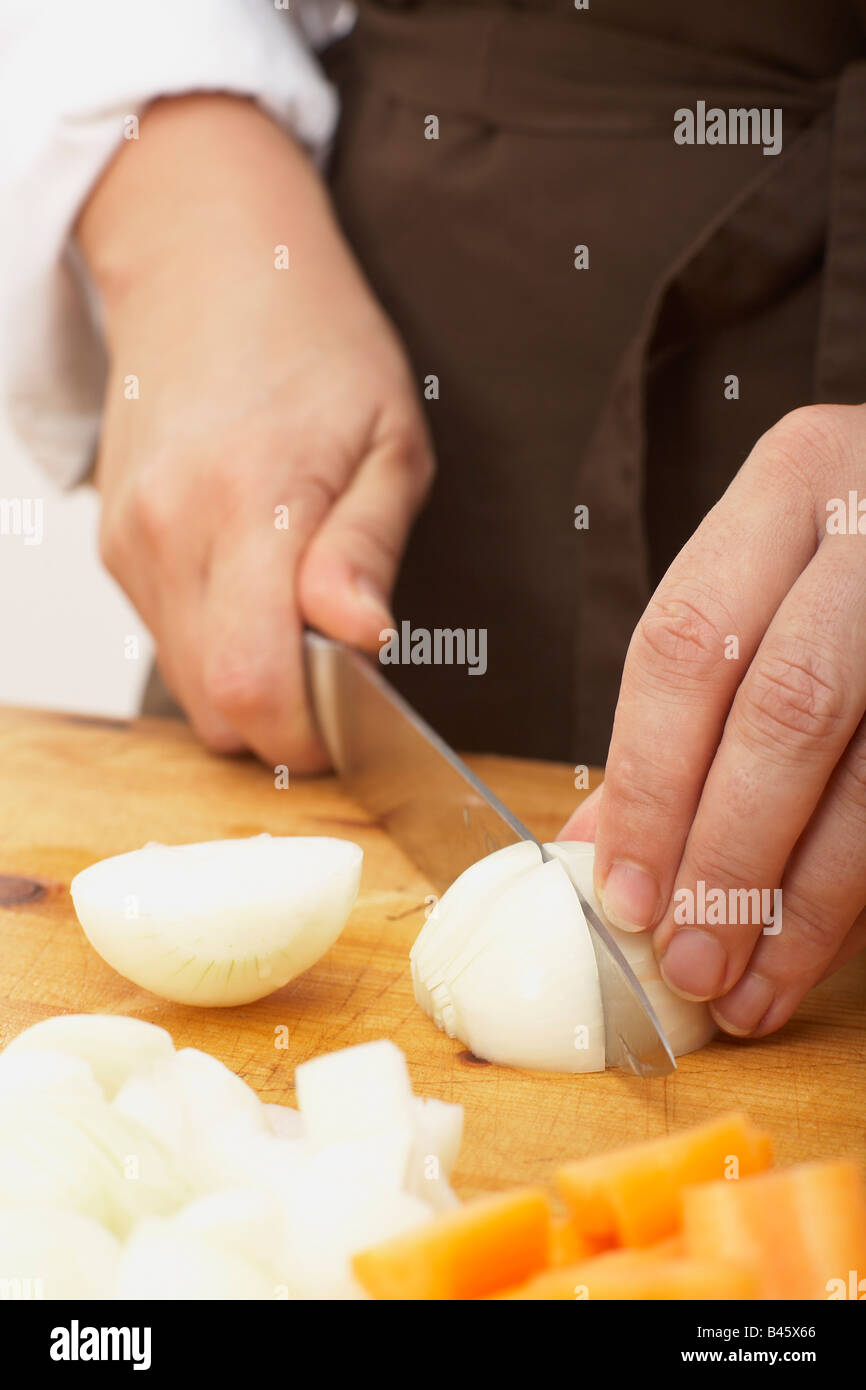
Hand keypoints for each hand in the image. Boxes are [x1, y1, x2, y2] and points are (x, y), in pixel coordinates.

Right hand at [78, 95, 432, 771]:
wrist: (208, 265)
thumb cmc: (318, 343)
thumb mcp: (389, 438)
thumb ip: (367, 548)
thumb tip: (361, 639)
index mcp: (250, 502)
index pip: (252, 685)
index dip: (308, 734)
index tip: (357, 719)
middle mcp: (168, 531)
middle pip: (214, 707)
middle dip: (285, 721)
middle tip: (342, 672)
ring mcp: (128, 541)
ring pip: (187, 683)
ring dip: (249, 681)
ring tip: (300, 614)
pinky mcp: (113, 545)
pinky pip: (166, 639)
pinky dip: (216, 643)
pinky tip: (253, 585)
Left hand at [561, 404, 865, 1036]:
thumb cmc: (851, 557)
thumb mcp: (764, 581)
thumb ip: (685, 699)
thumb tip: (596, 845)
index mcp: (794, 482)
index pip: (687, 646)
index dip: (650, 784)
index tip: (623, 894)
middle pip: (788, 713)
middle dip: (730, 859)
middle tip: (688, 962)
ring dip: (808, 906)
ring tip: (753, 989)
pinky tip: (824, 949)